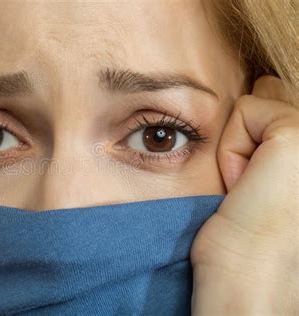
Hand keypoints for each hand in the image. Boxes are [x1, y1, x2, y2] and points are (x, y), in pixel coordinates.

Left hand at [190, 75, 297, 314]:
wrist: (248, 276)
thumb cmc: (251, 237)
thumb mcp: (271, 178)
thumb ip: (279, 134)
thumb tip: (266, 83)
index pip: (285, 106)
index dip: (257, 142)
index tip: (256, 188)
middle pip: (277, 97)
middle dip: (254, 134)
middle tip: (252, 186)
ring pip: (262, 101)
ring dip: (243, 143)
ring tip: (246, 187)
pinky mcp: (298, 136)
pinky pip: (246, 109)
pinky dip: (232, 148)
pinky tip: (240, 185)